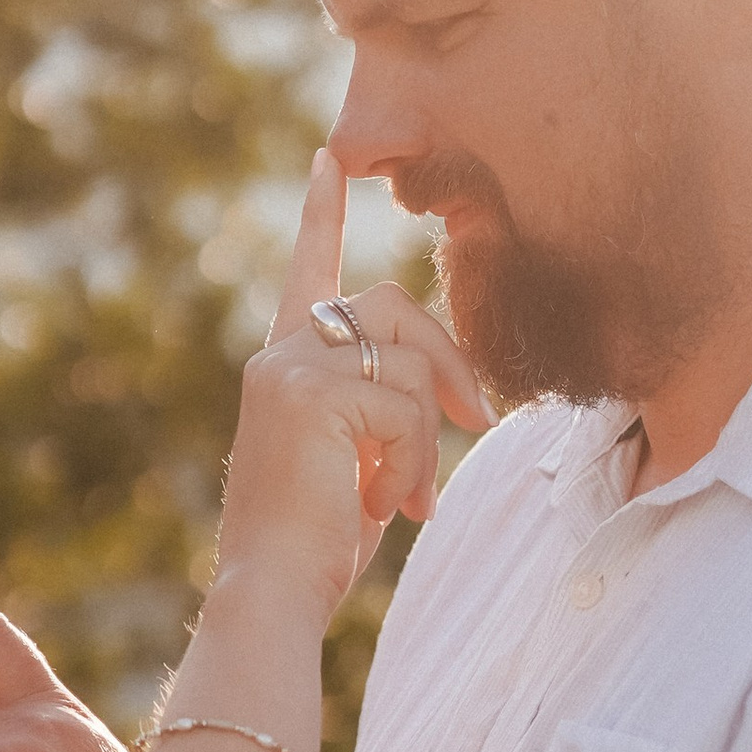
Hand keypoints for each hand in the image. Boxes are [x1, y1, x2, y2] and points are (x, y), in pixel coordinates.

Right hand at [214, 153, 491, 620]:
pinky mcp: (311, 394)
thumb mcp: (356, 463)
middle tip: (479, 417)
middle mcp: (279, 355)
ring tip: (413, 496)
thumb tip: (452, 398)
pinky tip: (389, 505)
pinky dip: (413, 462)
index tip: (330, 159)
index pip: (310, 273)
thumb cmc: (316, 546)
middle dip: (448, 358)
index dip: (321, 215)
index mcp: (284, 366)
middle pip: (392, 305)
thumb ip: (383, 413)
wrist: (272, 592)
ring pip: (407, 360)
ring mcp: (290, 369)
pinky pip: (406, 407)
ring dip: (429, 434)